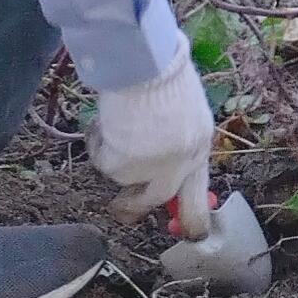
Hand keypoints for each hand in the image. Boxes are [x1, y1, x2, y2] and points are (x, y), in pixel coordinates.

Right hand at [87, 49, 216, 225]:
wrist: (147, 64)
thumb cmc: (163, 73)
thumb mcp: (182, 108)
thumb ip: (175, 138)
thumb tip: (156, 164)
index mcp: (200, 143)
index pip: (198, 188)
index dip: (192, 213)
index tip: (191, 233)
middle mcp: (182, 161)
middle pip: (158, 197)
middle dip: (135, 207)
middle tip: (119, 210)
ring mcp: (154, 167)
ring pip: (124, 174)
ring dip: (112, 152)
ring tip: (114, 120)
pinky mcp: (126, 166)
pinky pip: (104, 162)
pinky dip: (98, 143)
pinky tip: (105, 119)